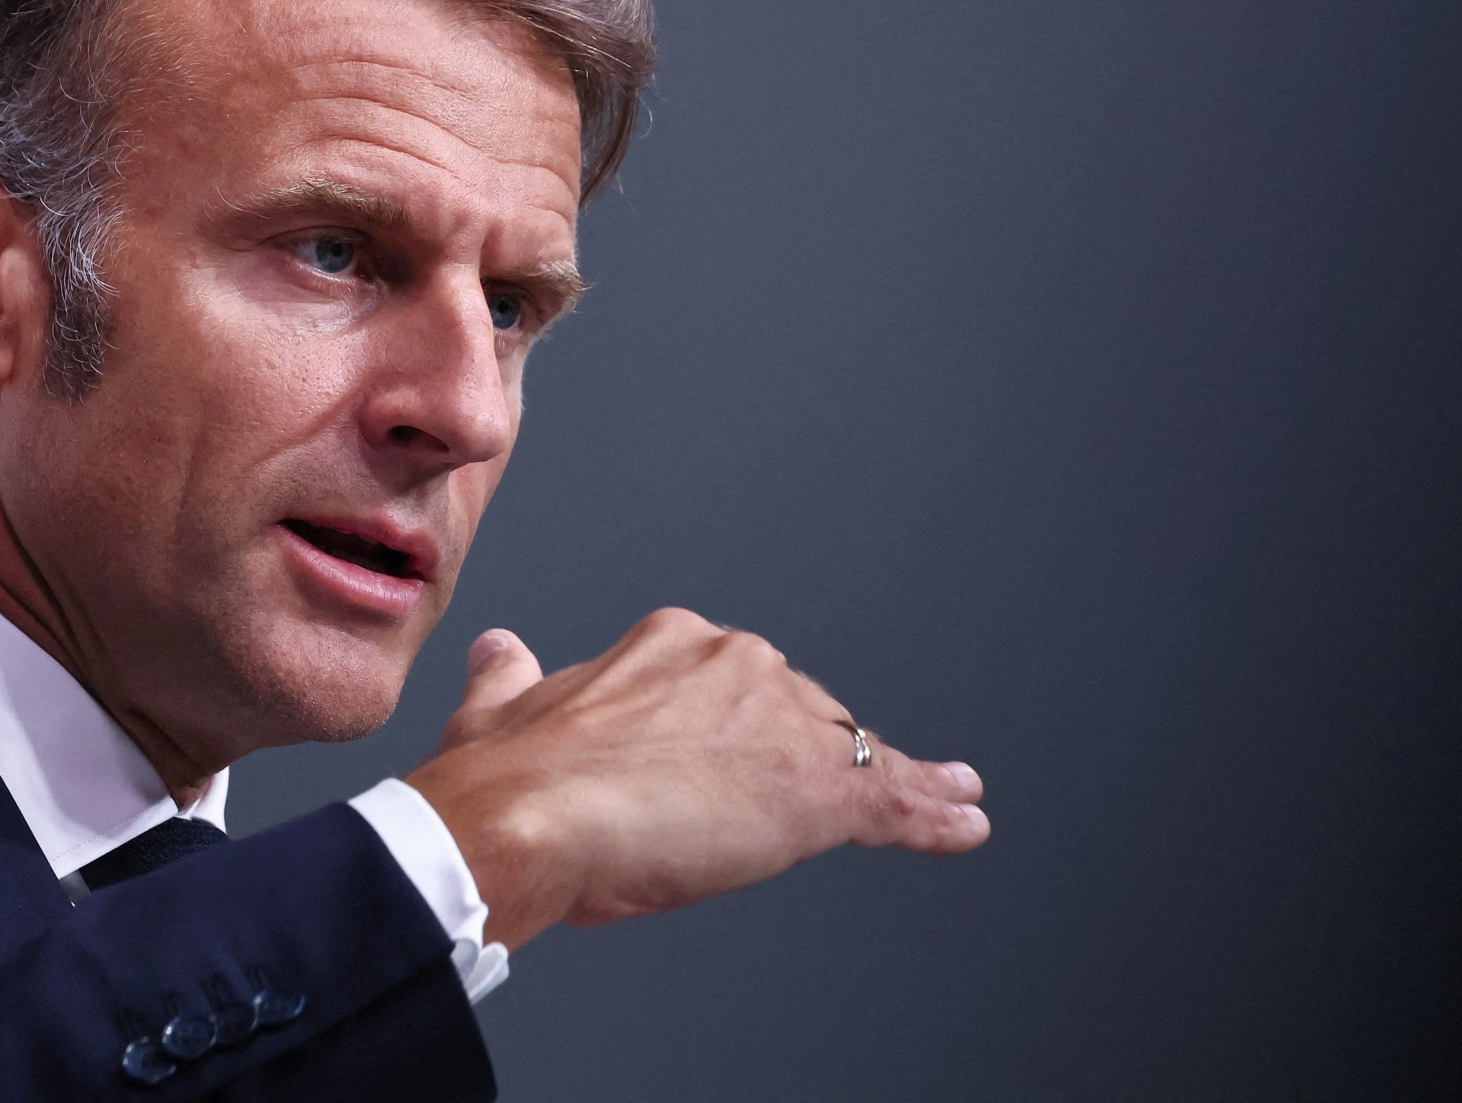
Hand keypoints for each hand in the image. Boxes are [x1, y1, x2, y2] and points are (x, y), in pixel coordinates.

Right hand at [407, 608, 987, 951]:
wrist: (524, 818)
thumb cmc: (504, 776)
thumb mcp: (499, 706)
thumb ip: (513, 675)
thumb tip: (502, 649)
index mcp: (670, 642)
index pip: (738, 685)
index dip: (744, 729)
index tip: (733, 757)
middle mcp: (738, 664)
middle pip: (801, 714)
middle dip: (803, 757)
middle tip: (794, 804)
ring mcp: (784, 722)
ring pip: (854, 750)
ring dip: (896, 778)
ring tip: (945, 799)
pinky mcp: (815, 789)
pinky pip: (891, 797)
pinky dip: (932, 810)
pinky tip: (962, 819)